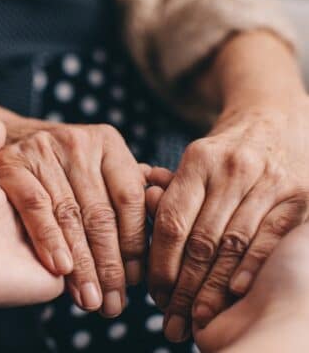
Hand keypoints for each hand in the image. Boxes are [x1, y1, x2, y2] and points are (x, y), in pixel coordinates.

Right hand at [0, 123, 145, 316]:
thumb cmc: (64, 166)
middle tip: (112, 303)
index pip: (130, 200)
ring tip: (90, 299)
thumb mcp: (99, 169)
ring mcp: (44, 150)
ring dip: (81, 264)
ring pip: (69, 216)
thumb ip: (126, 193)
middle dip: (109, 265)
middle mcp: (78, 143)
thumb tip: (158, 231)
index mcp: (108, 143)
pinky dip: (49, 240)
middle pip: (100, 213)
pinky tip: (61, 269)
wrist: (15, 140)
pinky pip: (36, 207)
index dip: (135, 244)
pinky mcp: (13, 163)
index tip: (135, 281)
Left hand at [149, 96, 308, 340]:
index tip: (154, 293)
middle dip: (184, 285)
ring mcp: (268, 181)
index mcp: (199, 160)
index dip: (160, 263)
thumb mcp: (194, 162)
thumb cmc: (224, 153)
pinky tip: (235, 292)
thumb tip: (144, 201)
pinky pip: (269, 239)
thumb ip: (169, 188)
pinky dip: (249, 268)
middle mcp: (233, 169)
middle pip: (202, 239)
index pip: (172, 221)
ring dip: (214, 287)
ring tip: (198, 315)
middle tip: (172, 315)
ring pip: (233, 245)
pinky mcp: (297, 195)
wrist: (273, 123)